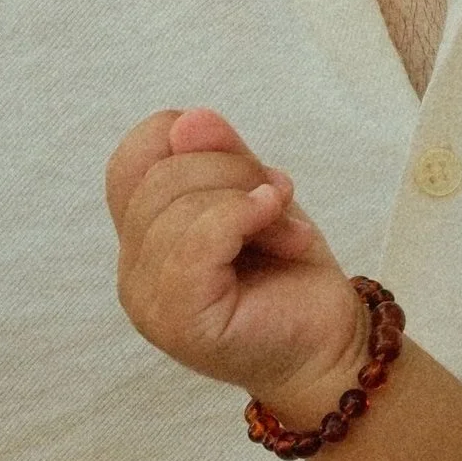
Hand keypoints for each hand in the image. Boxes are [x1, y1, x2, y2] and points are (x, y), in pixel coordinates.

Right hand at [106, 105, 368, 428]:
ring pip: (179, 202)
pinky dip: (246, 217)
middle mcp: (133, 270)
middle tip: (277, 204)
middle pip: (163, 173)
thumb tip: (187, 120)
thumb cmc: (287, 269)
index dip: (191, 141)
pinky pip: (199, 238)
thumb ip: (219, 154)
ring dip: (252, 201)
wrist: (329, 341)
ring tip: (284, 231)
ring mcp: (148, 300)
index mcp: (142, 236)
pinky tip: (282, 232)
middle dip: (235, 171)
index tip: (244, 168)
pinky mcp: (179, 319)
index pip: (133, 155)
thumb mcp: (254, 190)